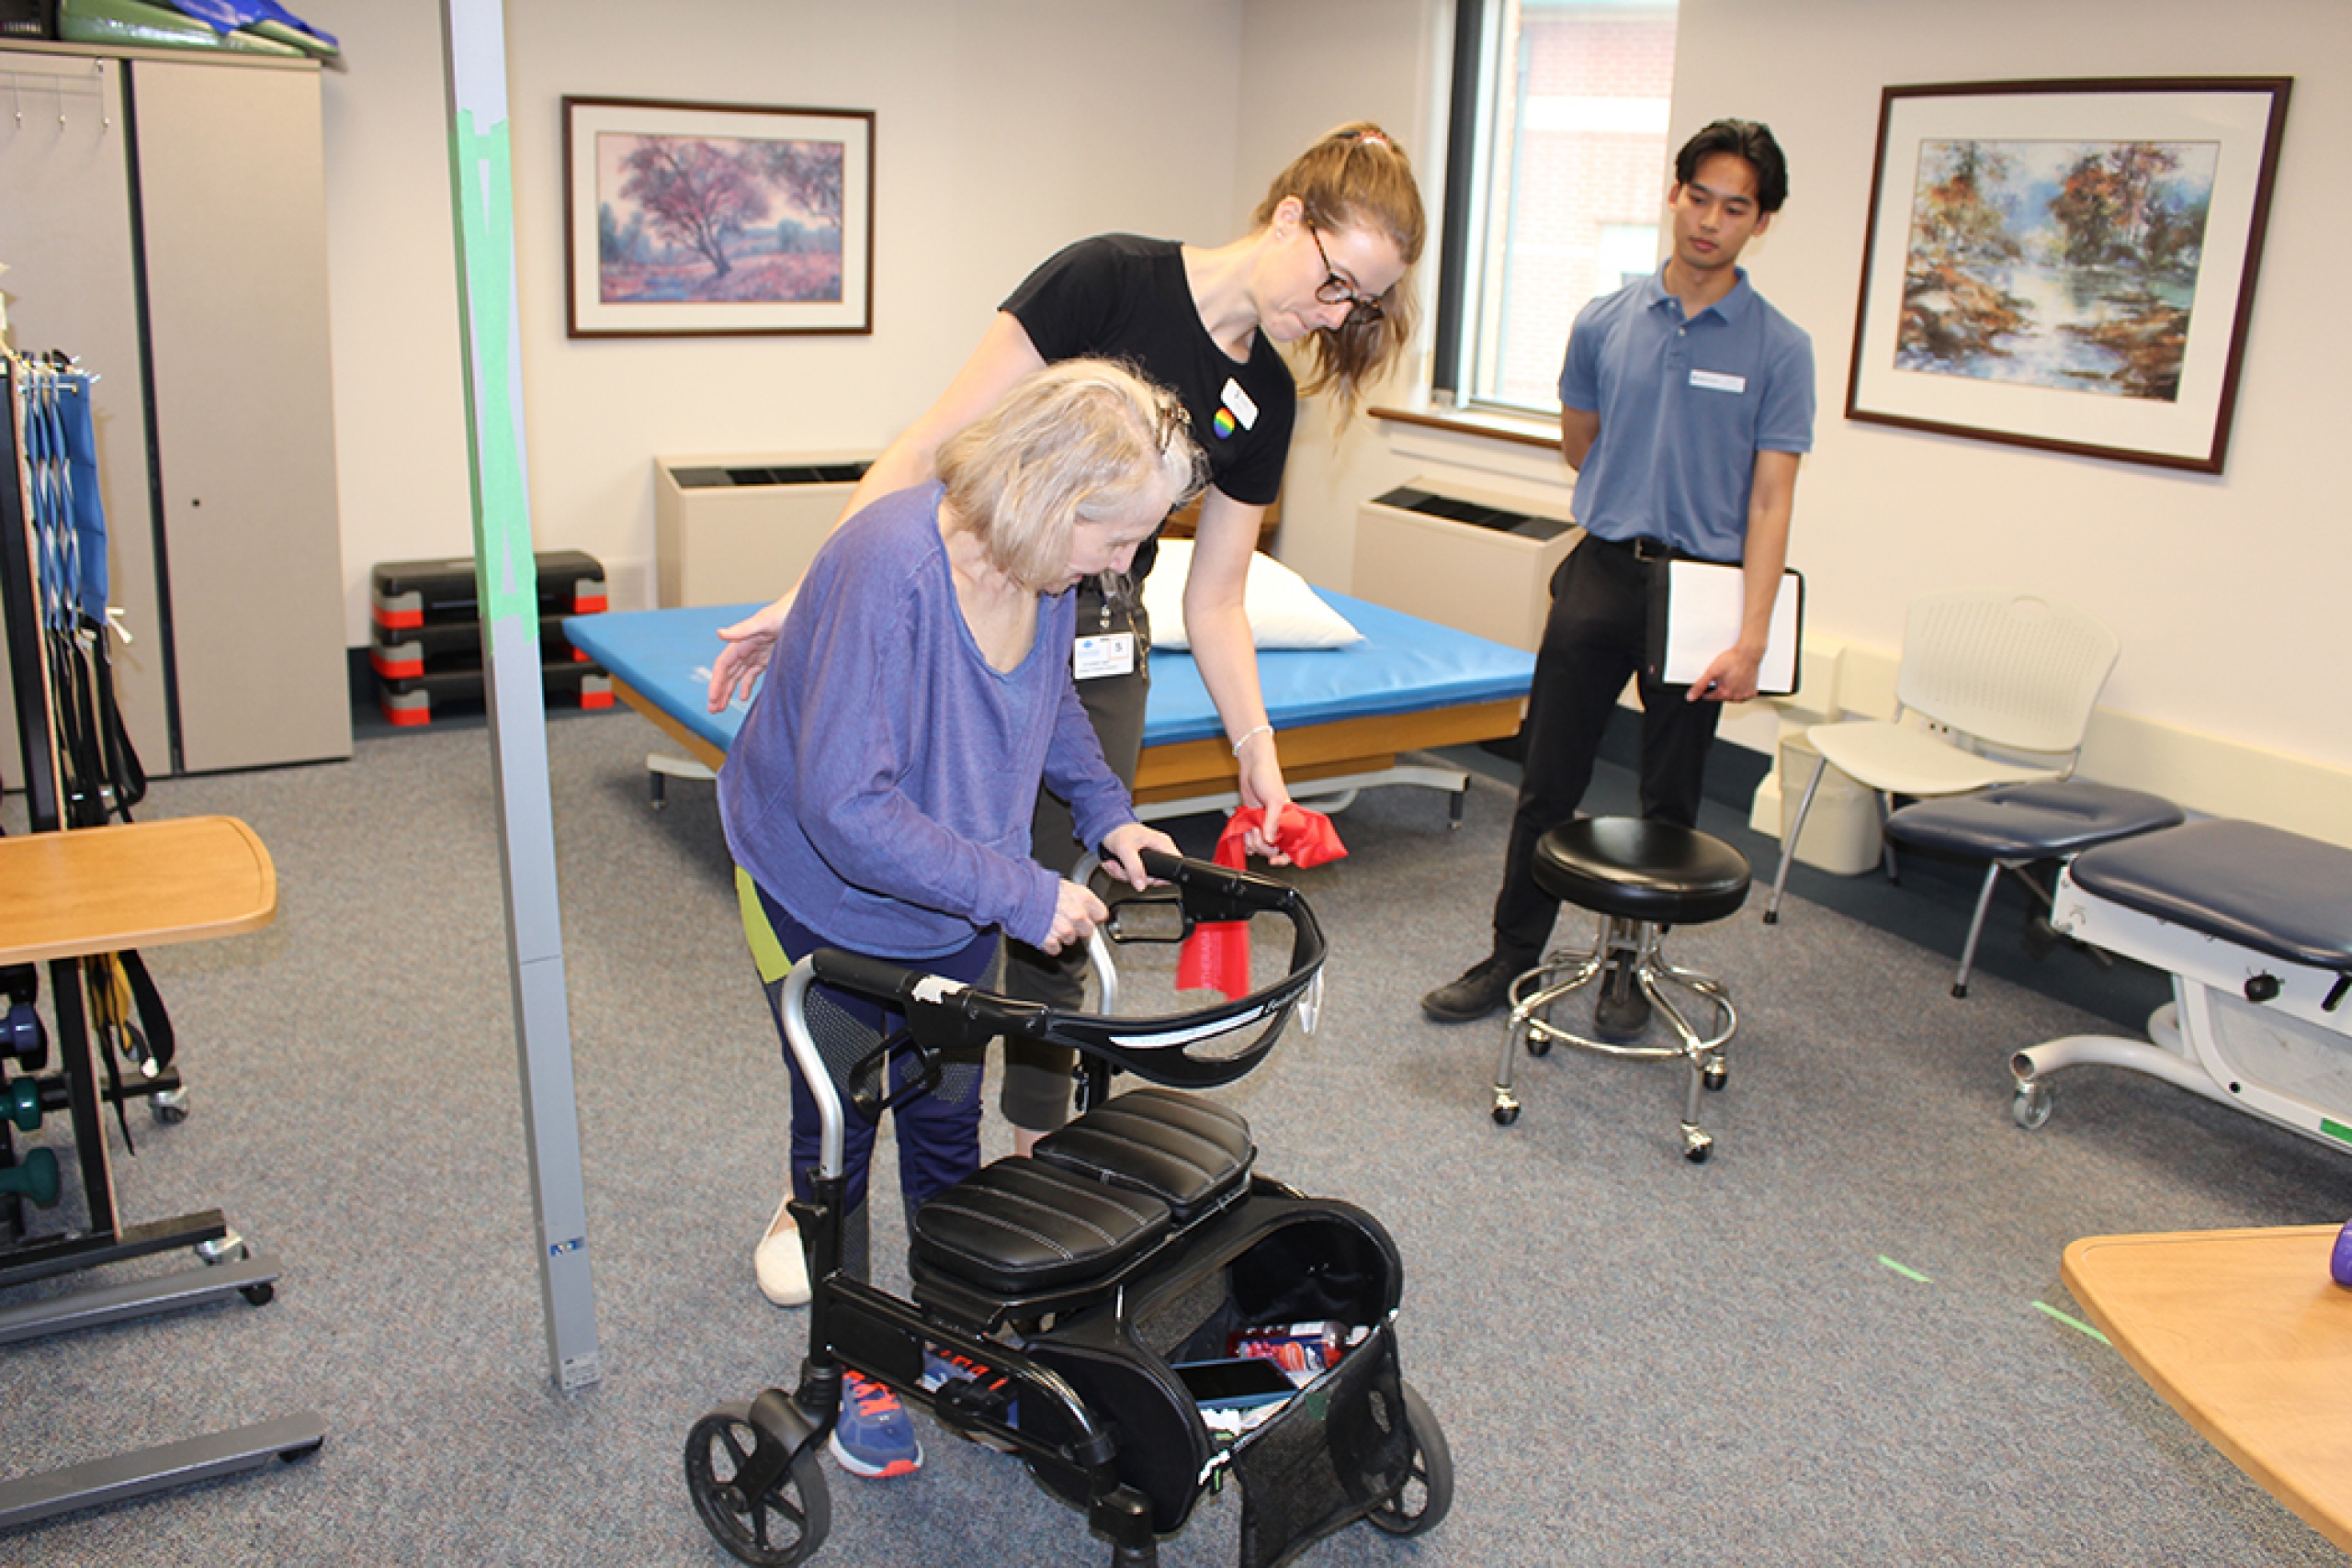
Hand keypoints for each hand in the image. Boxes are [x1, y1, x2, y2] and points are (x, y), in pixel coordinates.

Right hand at [707, 592, 793, 711]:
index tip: (712, 698)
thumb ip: (742, 629)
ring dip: (728, 691)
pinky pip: (752, 674)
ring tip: (721, 708)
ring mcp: (756, 654)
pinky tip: (743, 698)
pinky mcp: (767, 658)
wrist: (804, 609)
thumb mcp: (764, 622)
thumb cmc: (785, 612)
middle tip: (712, 710)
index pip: (723, 665)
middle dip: (719, 691)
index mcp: (742, 641)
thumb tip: (719, 633)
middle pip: (728, 673)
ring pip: (738, 676)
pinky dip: (746, 686)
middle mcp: (746, 648)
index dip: (716, 682)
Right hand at [1040, 878, 1110, 955]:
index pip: (1101, 914)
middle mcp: (1077, 915)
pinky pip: (1056, 949)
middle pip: (1088, 931)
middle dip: (1078, 927)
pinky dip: (1049, 943)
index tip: (1089, 917)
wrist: (1016, 893)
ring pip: (1071, 940)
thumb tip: (1085, 904)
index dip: (1093, 916)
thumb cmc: (1036, 886)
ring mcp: (1064, 930)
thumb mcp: (1063, 884)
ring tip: (1050, 922)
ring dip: (1062, 934)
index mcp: (1082, 898)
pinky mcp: (1051, 942)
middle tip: (1066, 919)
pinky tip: (1043, 931)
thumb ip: (1078, 897)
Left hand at [1099, 822, 1179, 887]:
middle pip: (1156, 877)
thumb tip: (1141, 885)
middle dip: (1135, 877)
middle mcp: (1158, 851)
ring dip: (1125, 875)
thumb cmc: (1119, 832)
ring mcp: (1149, 858)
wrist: (1108, 828)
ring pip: (1142, 879)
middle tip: (1124, 869)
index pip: (1174, 866)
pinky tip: (1116, 864)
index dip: (1163, 878)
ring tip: (1116, 864)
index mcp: (1162, 844)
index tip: (1148, 879)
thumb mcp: (1126, 850)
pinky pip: (1135, 875)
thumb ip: (1134, 868)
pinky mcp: (1140, 862)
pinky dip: (1122, 872)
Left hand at [1232, 728, 1294, 864]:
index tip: (1274, 861)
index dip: (1285, 858)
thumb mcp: (1274, 800)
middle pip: (1272, 850)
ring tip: (1250, 827)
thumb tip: (1269, 840)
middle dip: (1262, 846)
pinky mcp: (1253, 822)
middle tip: (1257, 832)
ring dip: (1252, 841)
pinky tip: (1244, 831)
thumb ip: (1273, 822)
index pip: (1293, 847)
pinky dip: (1244, 839)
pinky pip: (1249, 839)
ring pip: (1259, 846)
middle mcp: (1278, 825)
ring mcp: (1264, 825)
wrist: (1251, 767)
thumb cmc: (1268, 777)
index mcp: (1290, 821)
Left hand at [1687, 646, 1762, 704]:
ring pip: (1732, 698)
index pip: (1710, 697)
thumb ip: (1700, 686)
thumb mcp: (1711, 672)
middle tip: (1722, 677)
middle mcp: (1736, 697)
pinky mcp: (1752, 691)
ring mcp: (1745, 694)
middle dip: (1719, 689)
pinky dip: (1740, 692)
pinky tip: (1738, 683)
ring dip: (1729, 692)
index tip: (1710, 683)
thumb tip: (1691, 697)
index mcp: (1725, 693)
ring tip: (1730, 679)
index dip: (1707, 690)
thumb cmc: (1732, 660)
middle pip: (1721, 697)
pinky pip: (1743, 696)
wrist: (1748, 653)